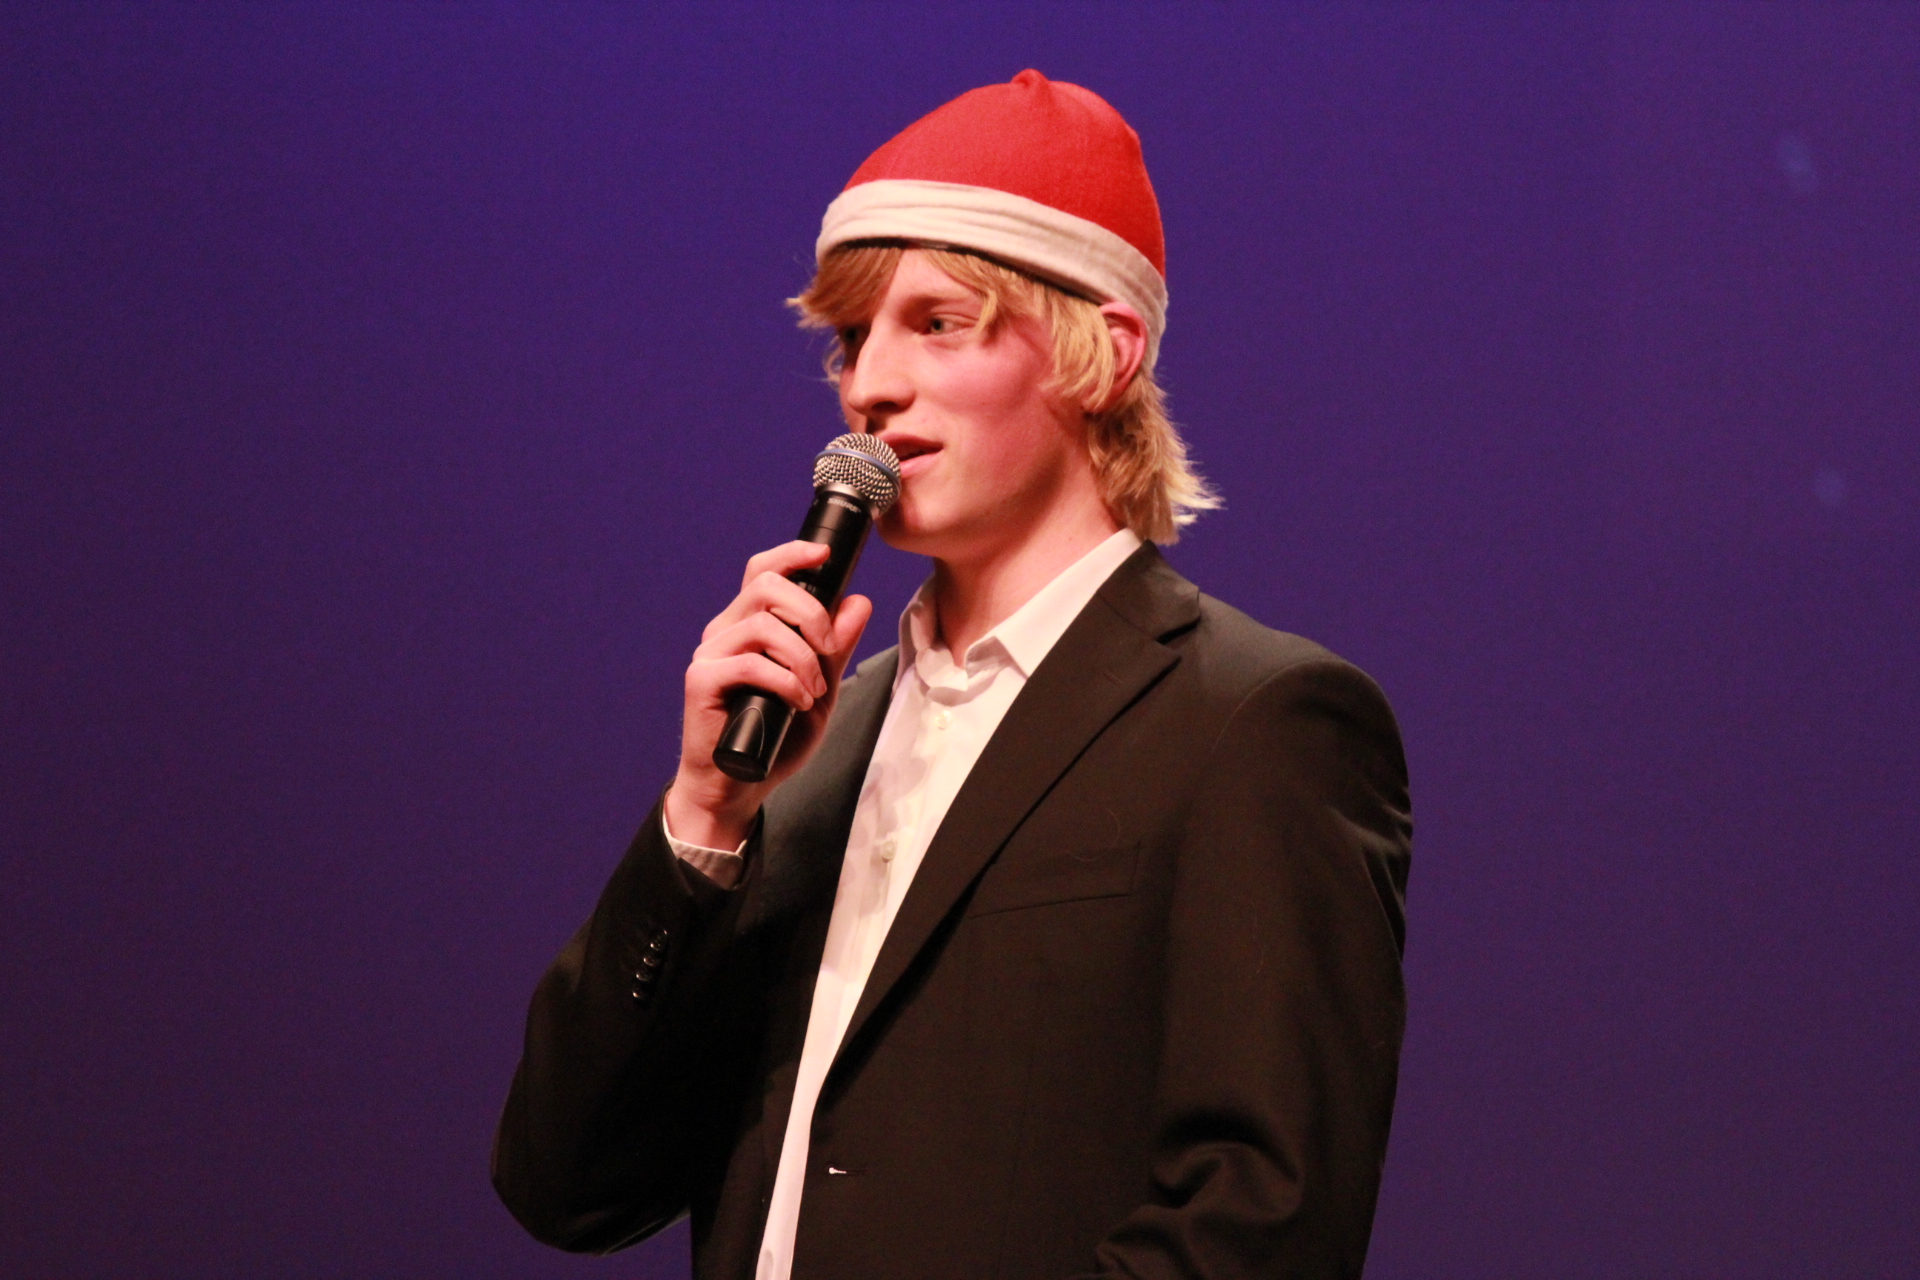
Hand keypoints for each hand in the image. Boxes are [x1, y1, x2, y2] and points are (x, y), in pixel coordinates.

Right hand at [665, 540, 872, 849]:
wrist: (740, 786)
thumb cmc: (776, 738)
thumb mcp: (820, 687)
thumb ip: (836, 647)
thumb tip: (859, 602)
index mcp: (750, 624)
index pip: (764, 571)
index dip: (793, 554)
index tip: (825, 555)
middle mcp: (726, 631)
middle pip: (766, 585)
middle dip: (810, 611)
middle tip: (828, 647)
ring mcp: (711, 653)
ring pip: (763, 625)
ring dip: (802, 657)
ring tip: (813, 691)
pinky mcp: (701, 679)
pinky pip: (750, 662)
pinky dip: (785, 681)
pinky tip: (796, 703)